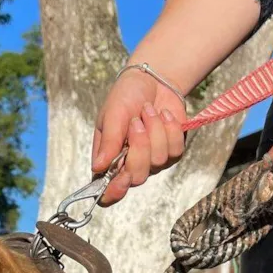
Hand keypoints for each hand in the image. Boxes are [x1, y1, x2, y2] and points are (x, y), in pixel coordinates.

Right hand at [93, 69, 186, 205]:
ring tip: (148, 111)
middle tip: (135, 123)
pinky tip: (163, 115)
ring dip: (154, 131)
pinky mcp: (173, 153)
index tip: (122, 178)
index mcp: (108, 162)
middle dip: (139, 148)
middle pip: (137, 177)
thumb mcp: (112, 115)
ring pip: (158, 161)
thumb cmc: (126, 97)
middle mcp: (130, 166)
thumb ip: (108, 142)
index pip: (107, 192)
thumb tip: (97, 168)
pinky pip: (175, 150)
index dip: (114, 192)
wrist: (152, 80)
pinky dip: (169, 128)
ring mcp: (153, 162)